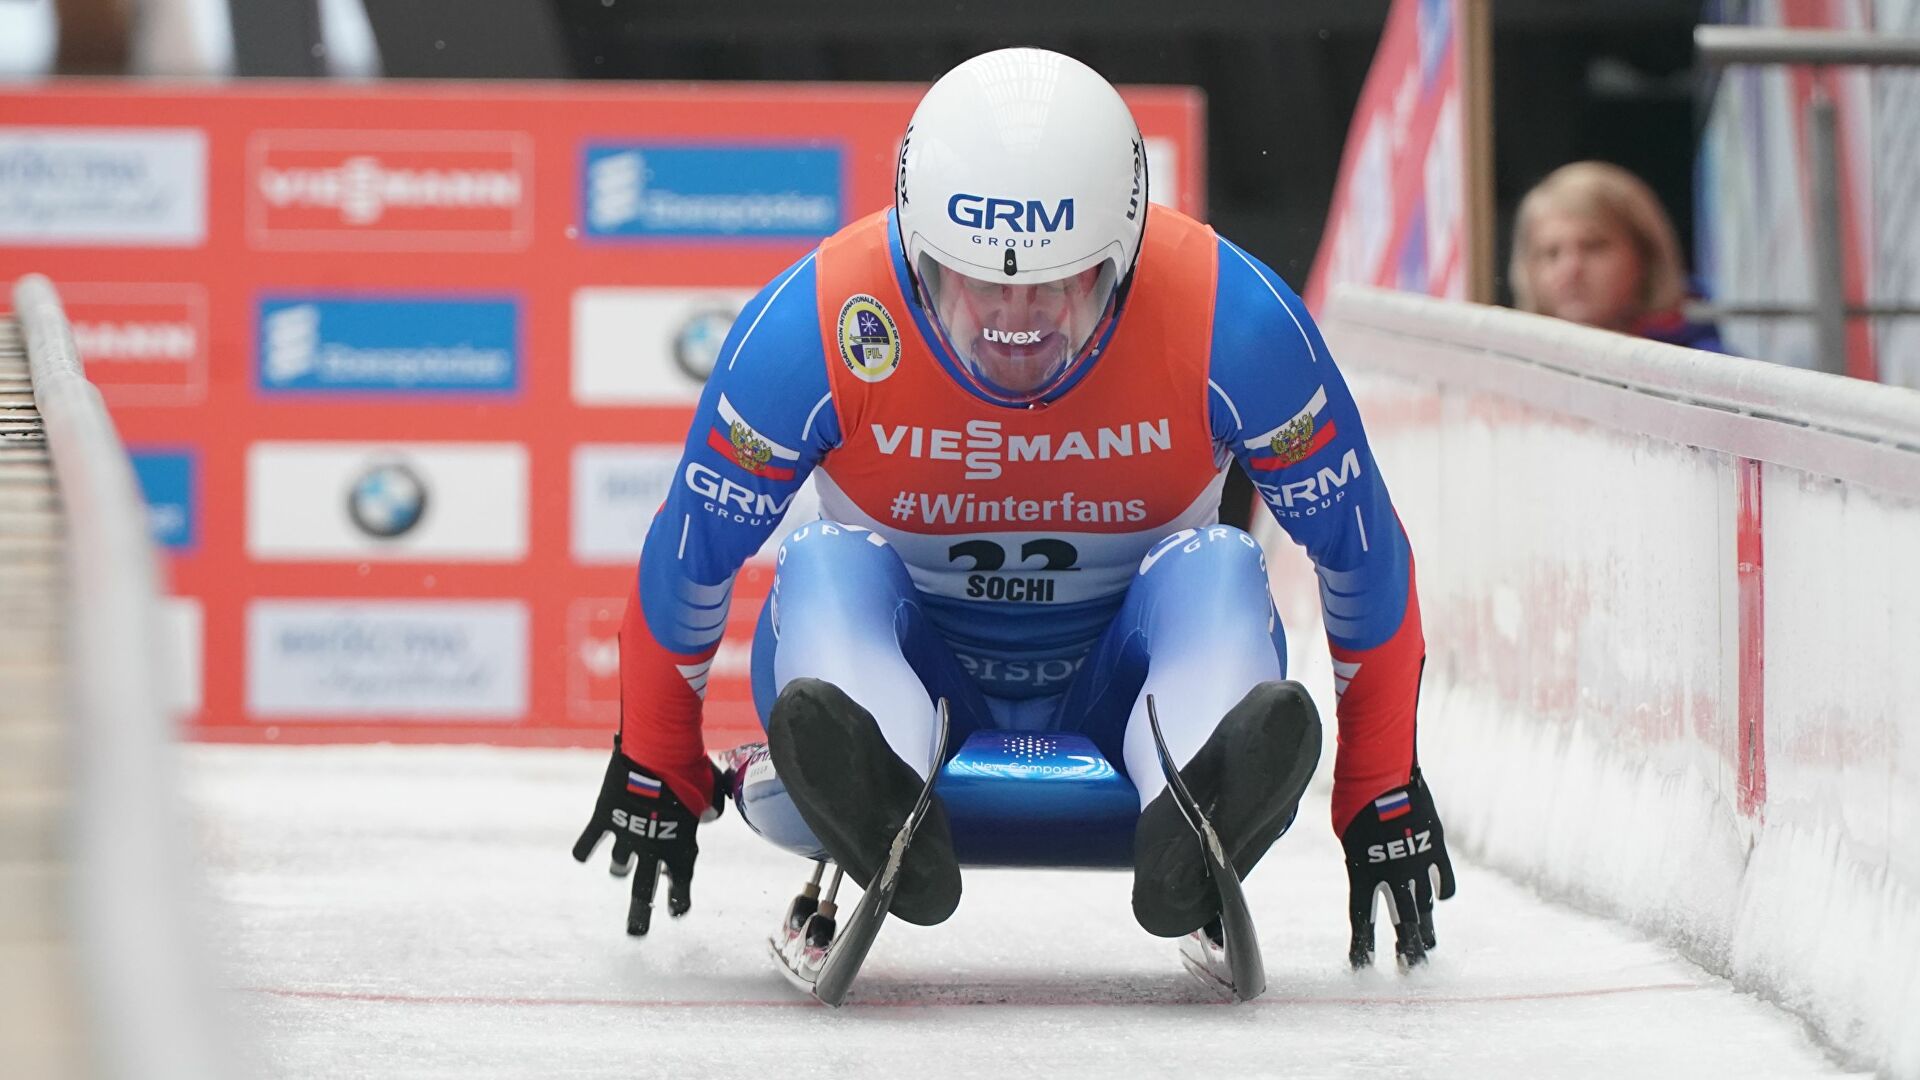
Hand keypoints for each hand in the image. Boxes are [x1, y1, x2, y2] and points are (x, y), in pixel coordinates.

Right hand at [572, 737, 723, 935]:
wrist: (658, 752)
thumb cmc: (691, 771)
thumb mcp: (712, 794)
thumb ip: (710, 810)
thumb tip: (708, 816)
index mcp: (681, 848)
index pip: (681, 884)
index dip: (678, 900)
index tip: (676, 911)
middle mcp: (652, 849)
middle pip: (645, 891)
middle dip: (640, 914)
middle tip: (636, 932)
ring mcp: (626, 835)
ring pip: (619, 864)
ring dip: (620, 868)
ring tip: (619, 871)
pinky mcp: (604, 817)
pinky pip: (589, 840)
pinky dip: (584, 848)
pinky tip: (581, 855)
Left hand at [1341, 766, 1456, 968]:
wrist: (1382, 771)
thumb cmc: (1354, 799)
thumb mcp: (1348, 835)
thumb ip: (1360, 858)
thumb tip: (1372, 871)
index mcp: (1362, 872)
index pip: (1361, 919)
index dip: (1362, 945)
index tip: (1361, 966)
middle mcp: (1391, 874)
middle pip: (1401, 922)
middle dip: (1405, 948)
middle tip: (1409, 968)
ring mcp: (1417, 862)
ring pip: (1425, 906)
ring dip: (1425, 928)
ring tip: (1426, 945)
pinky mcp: (1436, 847)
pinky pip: (1444, 879)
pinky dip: (1442, 891)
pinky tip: (1440, 901)